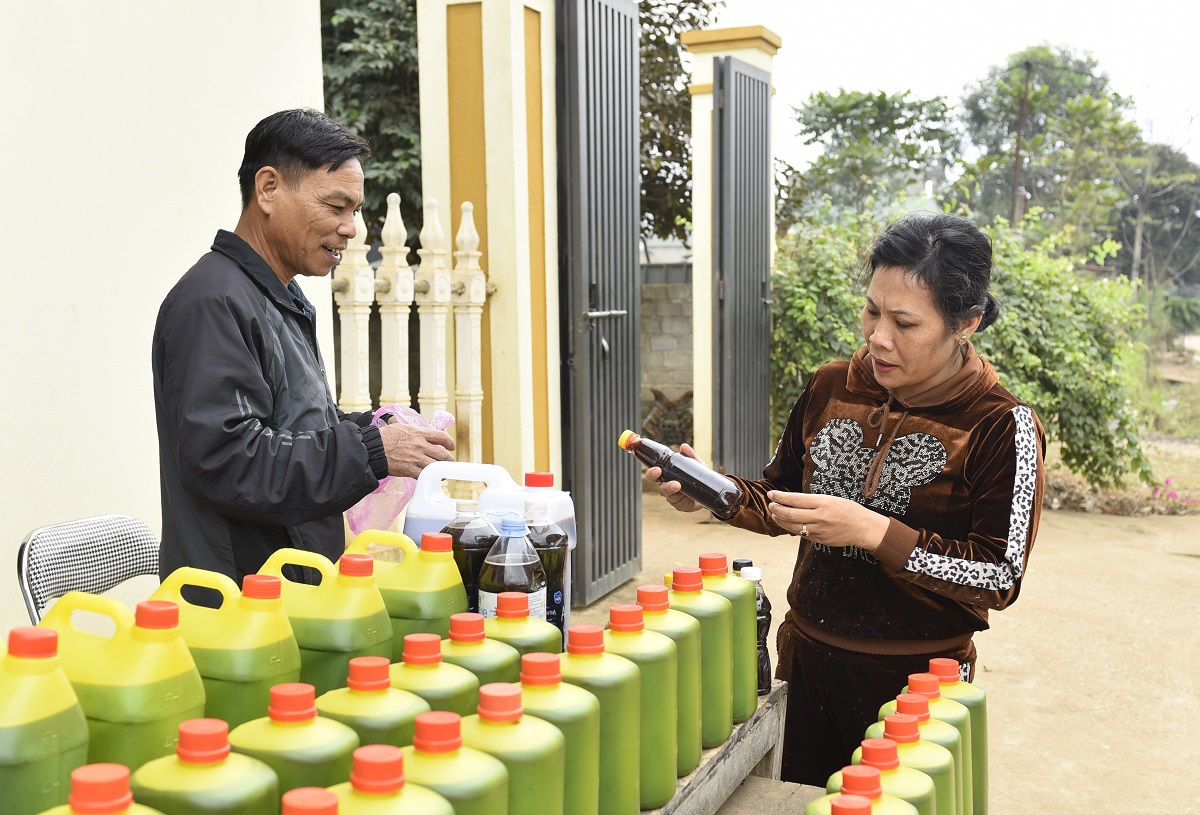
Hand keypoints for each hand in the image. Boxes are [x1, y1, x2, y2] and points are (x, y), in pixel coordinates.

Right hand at [379, 424, 455, 478]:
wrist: (373, 449)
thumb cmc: (384, 437)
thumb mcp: (401, 427)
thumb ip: (414, 430)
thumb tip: (418, 430)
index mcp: (419, 433)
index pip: (441, 436)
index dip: (449, 442)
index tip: (451, 446)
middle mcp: (420, 445)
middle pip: (442, 453)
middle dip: (449, 459)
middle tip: (450, 461)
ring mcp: (416, 458)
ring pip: (436, 466)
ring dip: (441, 470)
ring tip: (442, 472)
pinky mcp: (410, 470)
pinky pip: (424, 475)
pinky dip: (429, 477)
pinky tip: (430, 478)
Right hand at [646, 443, 706, 513]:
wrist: (709, 492)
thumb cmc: (698, 477)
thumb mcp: (697, 464)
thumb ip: (690, 456)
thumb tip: (684, 446)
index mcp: (667, 475)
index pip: (655, 472)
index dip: (652, 471)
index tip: (656, 468)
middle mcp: (666, 486)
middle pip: (656, 483)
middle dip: (654, 477)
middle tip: (659, 472)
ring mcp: (672, 497)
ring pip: (666, 493)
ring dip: (669, 488)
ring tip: (677, 485)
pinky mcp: (680, 505)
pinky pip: (678, 503)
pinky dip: (681, 499)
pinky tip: (686, 496)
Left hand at [766, 490, 889, 549]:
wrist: (863, 528)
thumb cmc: (849, 510)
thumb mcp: (831, 499)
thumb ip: (813, 501)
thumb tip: (793, 501)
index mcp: (823, 503)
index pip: (795, 499)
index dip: (780, 497)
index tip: (771, 494)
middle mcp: (820, 517)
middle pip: (791, 514)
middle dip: (777, 509)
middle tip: (771, 505)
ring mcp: (819, 530)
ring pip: (794, 527)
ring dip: (781, 521)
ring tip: (776, 515)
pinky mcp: (820, 540)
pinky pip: (802, 534)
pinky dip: (793, 529)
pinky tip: (788, 524)